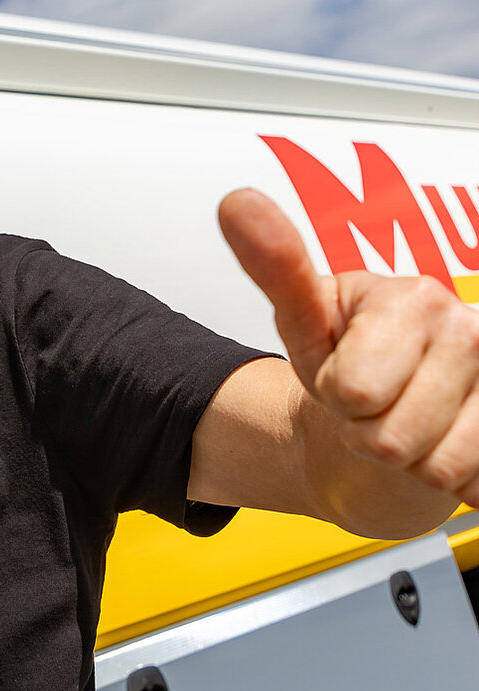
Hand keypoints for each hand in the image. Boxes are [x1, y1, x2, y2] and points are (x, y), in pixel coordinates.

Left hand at [220, 189, 478, 503]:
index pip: (352, 391)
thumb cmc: (347, 361)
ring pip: (436, 470)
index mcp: (416, 298)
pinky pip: (474, 488)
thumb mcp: (304, 321)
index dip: (335, 395)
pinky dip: (449, 480)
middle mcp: (475, 331)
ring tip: (407, 423)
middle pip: (391, 438)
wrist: (390, 409)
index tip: (344, 374)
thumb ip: (276, 267)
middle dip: (369, 433)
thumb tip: (236, 202)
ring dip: (409, 461)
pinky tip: (445, 444)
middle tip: (374, 405)